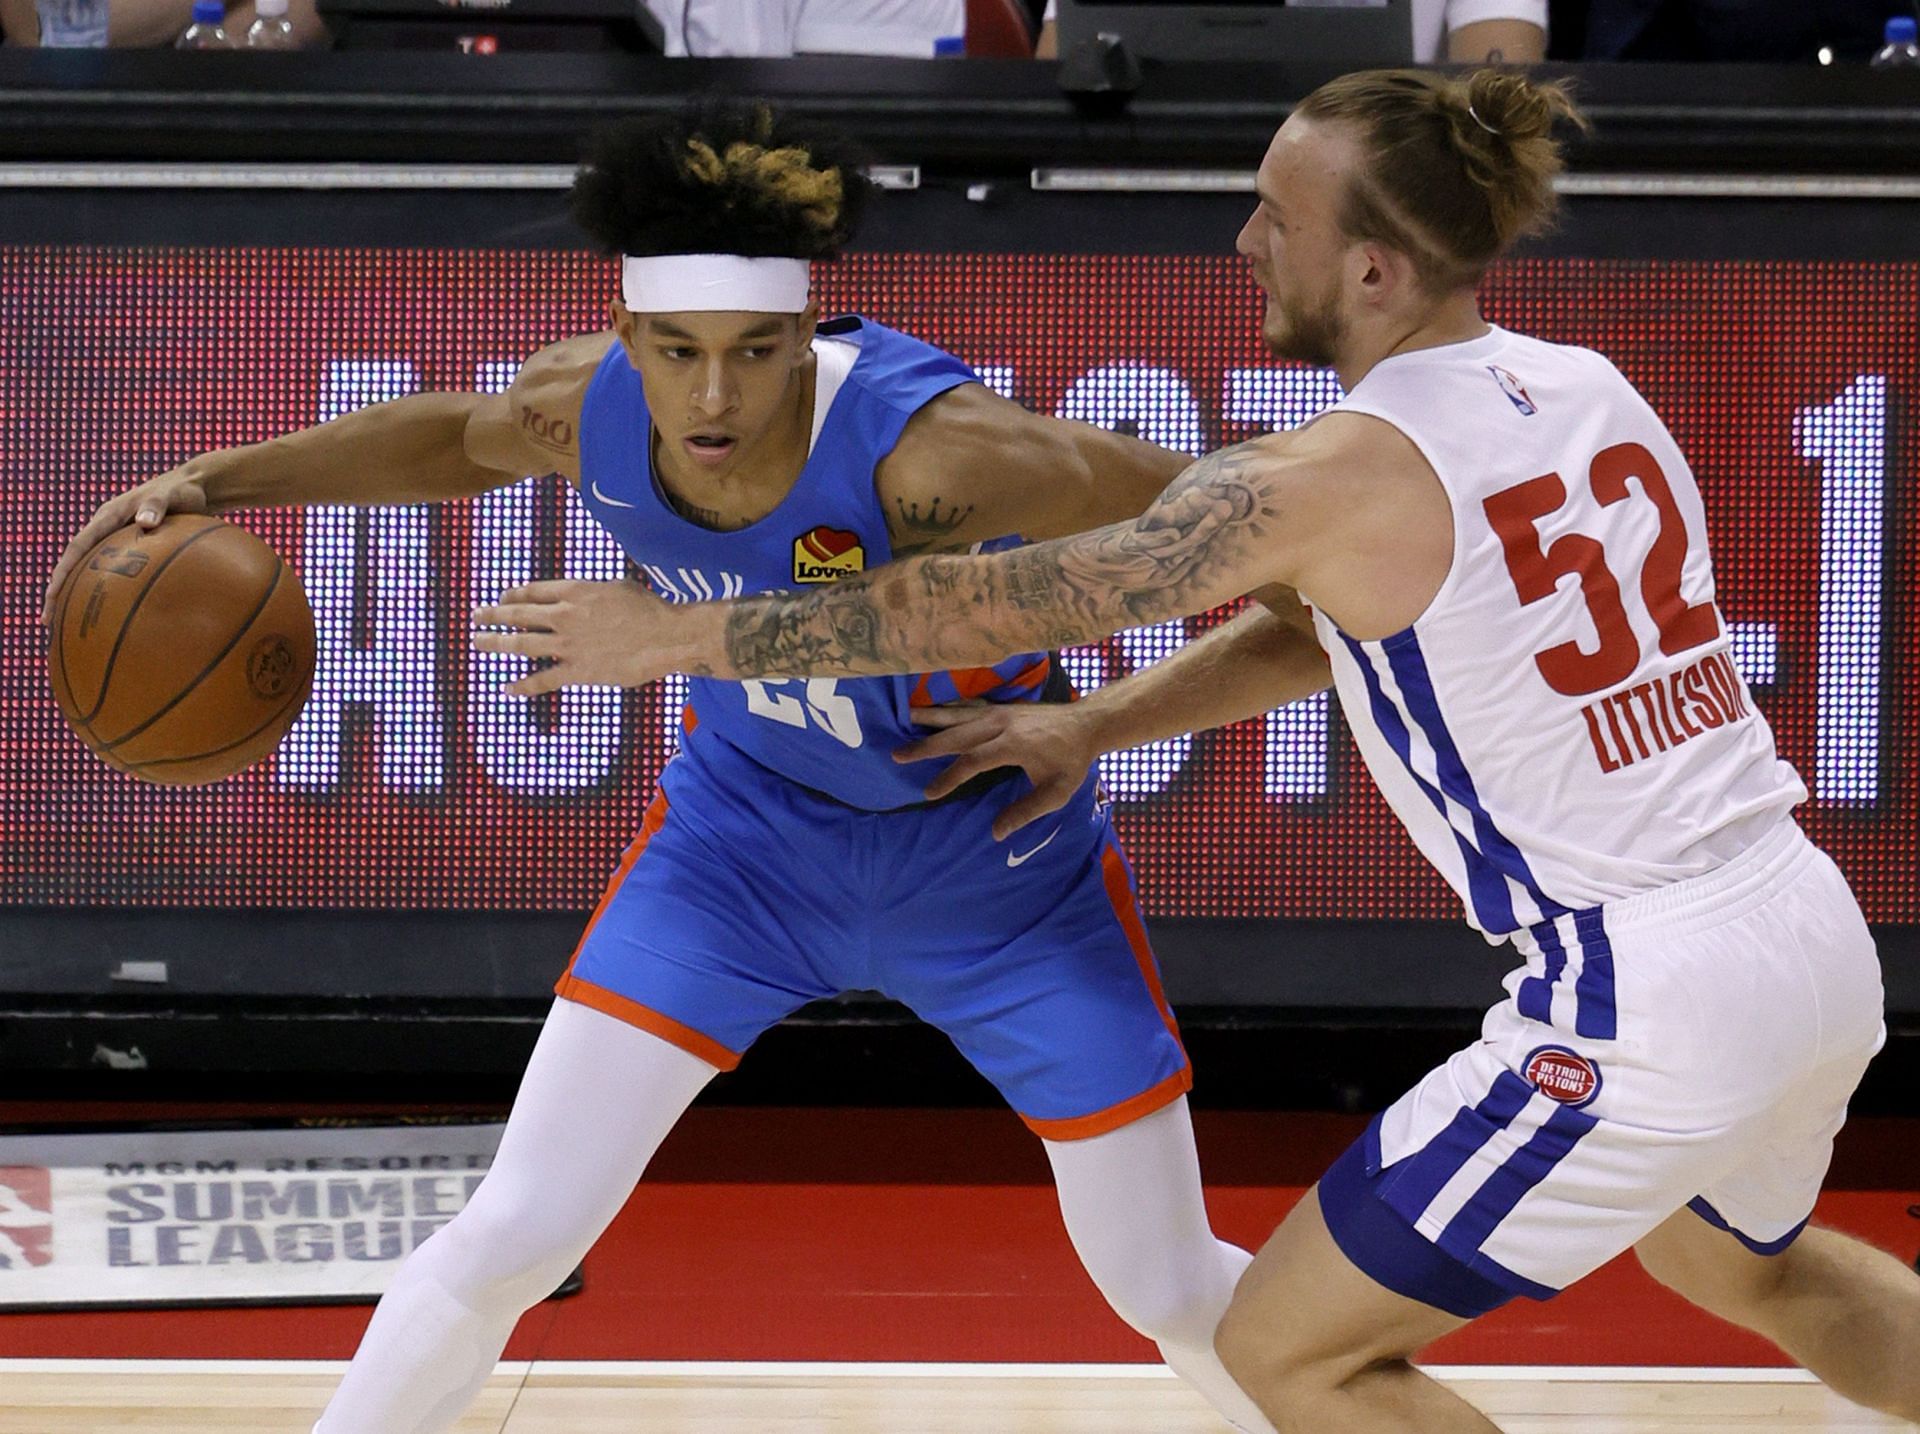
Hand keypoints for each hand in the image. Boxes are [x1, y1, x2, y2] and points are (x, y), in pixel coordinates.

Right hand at [42, 464, 210, 624]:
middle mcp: (106, 528)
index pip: (78, 546)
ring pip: (90, 568)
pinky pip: (113, 570)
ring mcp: (116, 538)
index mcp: (108, 516)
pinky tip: (110, 614)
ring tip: (68, 624)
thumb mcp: (172, 495)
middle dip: (59, 591)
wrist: (194, 487)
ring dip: (78, 593)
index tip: (52, 595)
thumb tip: (145, 522)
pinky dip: (105, 588)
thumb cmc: (182, 491)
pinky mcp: (130, 546)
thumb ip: (157, 505)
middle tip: (49, 621)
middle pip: (75, 562)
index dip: (63, 571)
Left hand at [472, 579, 674, 695]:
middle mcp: (564, 616)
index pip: (531, 591)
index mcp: (574, 591)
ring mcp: (567, 645)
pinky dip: (522, 685)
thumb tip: (582, 599)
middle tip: (477, 616)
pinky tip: (507, 687)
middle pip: (517, 614)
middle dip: (492, 614)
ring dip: (495, 642)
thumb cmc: (649, 609)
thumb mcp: (616, 587)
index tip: (502, 598)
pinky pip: (541, 679)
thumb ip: (591, 593)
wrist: (666, 637)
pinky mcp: (576, 671)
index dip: (512, 594)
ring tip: (478, 642)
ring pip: (520, 644)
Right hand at [897, 700, 1099, 840]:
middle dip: (926, 746)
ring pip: (959, 715)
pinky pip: (969, 706)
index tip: (929, 793)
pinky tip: (932, 707)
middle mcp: (1001, 724)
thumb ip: (1026, 812)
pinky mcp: (1001, 707)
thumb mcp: (1056, 793)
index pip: (972, 762)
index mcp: (1013, 745)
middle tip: (897, 754)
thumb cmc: (1071, 761)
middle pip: (957, 735)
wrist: (1086, 724)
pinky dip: (948, 707)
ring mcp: (1000, 712)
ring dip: (930, 718)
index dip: (949, 777)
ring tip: (904, 716)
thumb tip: (997, 833)